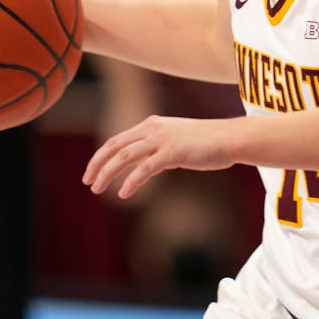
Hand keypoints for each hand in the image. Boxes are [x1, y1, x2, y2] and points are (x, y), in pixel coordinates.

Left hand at [84, 116, 238, 200]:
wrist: (230, 139)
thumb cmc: (206, 143)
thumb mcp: (175, 141)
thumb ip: (156, 149)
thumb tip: (142, 165)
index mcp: (151, 124)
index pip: (117, 139)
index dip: (101, 156)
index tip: (91, 171)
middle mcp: (153, 129)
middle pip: (115, 146)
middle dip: (98, 165)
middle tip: (88, 182)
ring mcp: (162, 139)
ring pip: (125, 157)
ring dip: (108, 174)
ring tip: (98, 189)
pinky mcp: (172, 152)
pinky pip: (144, 169)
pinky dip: (130, 182)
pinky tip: (123, 194)